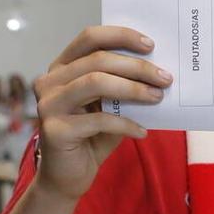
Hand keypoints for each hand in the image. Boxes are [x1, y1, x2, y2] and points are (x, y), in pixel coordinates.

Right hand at [31, 26, 170, 202]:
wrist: (69, 176)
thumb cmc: (94, 136)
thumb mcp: (110, 106)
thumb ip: (123, 85)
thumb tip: (158, 70)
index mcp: (62, 67)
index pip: (89, 38)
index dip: (120, 36)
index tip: (150, 45)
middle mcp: (49, 81)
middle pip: (97, 60)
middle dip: (137, 67)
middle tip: (165, 78)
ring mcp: (48, 104)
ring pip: (95, 82)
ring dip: (133, 89)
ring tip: (157, 97)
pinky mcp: (54, 130)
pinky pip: (99, 119)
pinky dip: (126, 124)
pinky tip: (142, 132)